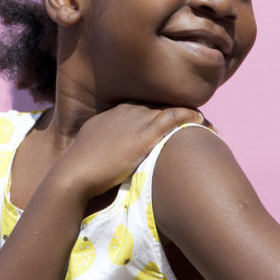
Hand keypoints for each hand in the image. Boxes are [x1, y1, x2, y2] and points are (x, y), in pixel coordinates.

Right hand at [56, 103, 204, 200]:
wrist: (75, 174)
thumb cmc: (81, 172)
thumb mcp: (91, 153)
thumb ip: (103, 149)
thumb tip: (107, 160)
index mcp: (112, 115)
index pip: (140, 108)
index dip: (156, 115)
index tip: (169, 122)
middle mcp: (125, 111)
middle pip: (156, 105)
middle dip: (173, 112)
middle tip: (191, 120)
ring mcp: (136, 118)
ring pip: (169, 108)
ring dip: (187, 115)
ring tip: (203, 121)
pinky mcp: (146, 130)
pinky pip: (174, 116)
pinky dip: (189, 116)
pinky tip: (201, 121)